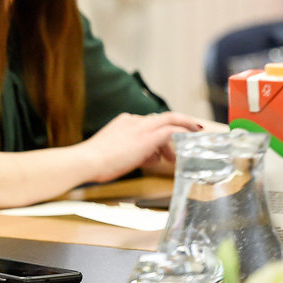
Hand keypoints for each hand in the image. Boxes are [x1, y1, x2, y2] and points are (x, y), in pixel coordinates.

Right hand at [80, 112, 202, 182]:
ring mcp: (141, 127)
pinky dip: (184, 132)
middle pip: (161, 119)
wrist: (88, 160)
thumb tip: (148, 158)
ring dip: (183, 130)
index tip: (166, 141)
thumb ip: (132, 152)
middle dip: (178, 124)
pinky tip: (193, 137)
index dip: (159, 134)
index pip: (146, 124)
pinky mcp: (149, 136)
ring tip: (193, 140)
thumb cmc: (96, 163)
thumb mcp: (114, 153)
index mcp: (123, 122)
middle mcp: (133, 120)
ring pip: (170, 120)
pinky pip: (173, 130)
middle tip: (191, 131)